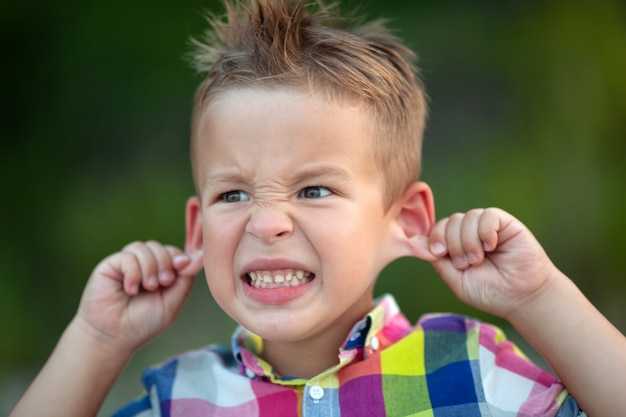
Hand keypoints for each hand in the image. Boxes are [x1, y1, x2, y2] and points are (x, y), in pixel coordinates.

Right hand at [75, 241, 202, 352]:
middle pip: (162, 248)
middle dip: (166, 264)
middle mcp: (144, 266)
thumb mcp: (172, 301)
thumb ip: (186, 278)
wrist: (114, 337)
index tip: (182, 267)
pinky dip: (133, 272)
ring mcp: (128, 264)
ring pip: (145, 248)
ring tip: (147, 288)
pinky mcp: (111, 265)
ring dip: (150, 268)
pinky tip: (130, 290)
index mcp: (161, 274)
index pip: (175, 253)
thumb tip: (202, 254)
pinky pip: (128, 256)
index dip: (180, 258)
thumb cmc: (143, 323)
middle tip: (162, 284)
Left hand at [428, 208, 557, 318]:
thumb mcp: (457, 280)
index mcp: (457, 245)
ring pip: (467, 217)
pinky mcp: (505, 223)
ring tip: (479, 259)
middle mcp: (470, 233)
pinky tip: (491, 246)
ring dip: (469, 241)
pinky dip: (485, 231)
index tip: (439, 253)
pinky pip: (488, 215)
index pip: (438, 229)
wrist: (522, 297)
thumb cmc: (491, 292)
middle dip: (453, 244)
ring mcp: (487, 227)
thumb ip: (439, 261)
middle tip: (467, 264)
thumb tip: (419, 242)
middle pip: (450, 221)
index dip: (435, 238)